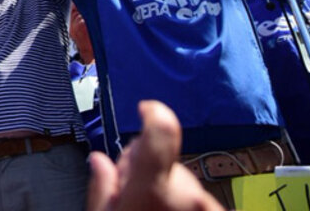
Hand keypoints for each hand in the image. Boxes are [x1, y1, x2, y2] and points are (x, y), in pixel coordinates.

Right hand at [87, 100, 223, 210]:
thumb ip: (102, 188)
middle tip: (133, 199)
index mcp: (154, 192)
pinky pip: (200, 200)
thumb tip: (100, 163)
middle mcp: (189, 197)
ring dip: (168, 194)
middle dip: (148, 173)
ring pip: (183, 184)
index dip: (155, 114)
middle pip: (165, 163)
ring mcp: (209, 207)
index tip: (147, 109)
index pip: (162, 132)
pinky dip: (185, 206)